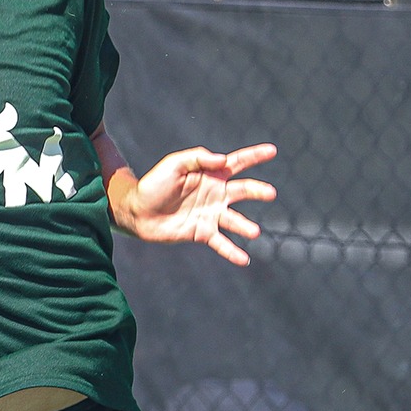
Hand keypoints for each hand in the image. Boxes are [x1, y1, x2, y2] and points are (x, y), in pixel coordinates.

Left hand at [117, 143, 277, 264]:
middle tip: (270, 193)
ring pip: (234, 220)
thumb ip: (198, 158)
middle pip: (243, 191)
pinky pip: (221, 243)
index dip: (255, 155)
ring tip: (254, 231)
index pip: (237, 162)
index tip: (272, 151)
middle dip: (257, 191)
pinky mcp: (202, 233)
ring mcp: (210, 214)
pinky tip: (245, 259)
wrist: (137, 211)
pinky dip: (233, 252)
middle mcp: (215, 194)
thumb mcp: (174, 164)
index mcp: (210, 174)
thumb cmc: (154, 184)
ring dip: (245, 226)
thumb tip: (223, 160)